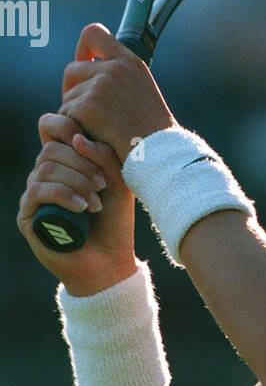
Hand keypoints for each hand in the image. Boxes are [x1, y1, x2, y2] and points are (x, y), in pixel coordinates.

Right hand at [18, 112, 136, 292]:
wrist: (109, 261)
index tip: (90, 143)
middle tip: (102, 185)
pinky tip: (82, 208)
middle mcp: (45, 174)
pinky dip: (63, 195)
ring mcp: (33, 194)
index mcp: (65, 161)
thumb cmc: (115, 219)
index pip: (51, 127)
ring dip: (76, 182)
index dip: (65, 125)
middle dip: (82, 164)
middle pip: (52, 148)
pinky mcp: (27, 215)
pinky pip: (37, 191)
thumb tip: (76, 137)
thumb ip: (102, 155)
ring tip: (95, 203)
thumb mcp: (118, 181)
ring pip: (45, 168)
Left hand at [59, 23, 175, 165]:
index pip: (93, 34)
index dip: (82, 48)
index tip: (84, 61)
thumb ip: (121, 77)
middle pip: (72, 70)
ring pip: (68, 96)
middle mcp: (114, 68)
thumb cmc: (152, 131)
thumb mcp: (143, 92)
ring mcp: (100, 86)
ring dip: (75, 114)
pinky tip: (92, 137)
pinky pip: (65, 114)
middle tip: (84, 111)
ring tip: (97, 130)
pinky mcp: (88, 106)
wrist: (159, 153)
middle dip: (73, 90)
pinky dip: (74, 128)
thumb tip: (94, 65)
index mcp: (129, 62)